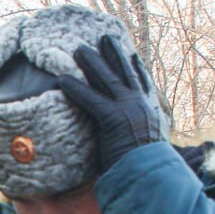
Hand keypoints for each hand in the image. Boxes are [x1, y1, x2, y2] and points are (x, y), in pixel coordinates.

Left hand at [57, 34, 162, 171]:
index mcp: (150, 111)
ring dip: (92, 63)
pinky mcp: (113, 119)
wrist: (151, 176)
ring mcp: (128, 109)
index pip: (141, 83)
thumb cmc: (146, 168)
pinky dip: (76, 88)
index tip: (129, 53)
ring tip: (79, 49)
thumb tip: (134, 141)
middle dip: (114, 53)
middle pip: (125, 72)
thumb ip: (138, 139)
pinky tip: (63, 80)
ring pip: (107, 80)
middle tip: (105, 37)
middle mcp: (141, 105)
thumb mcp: (145, 148)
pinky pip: (91, 99)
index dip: (134, 66)